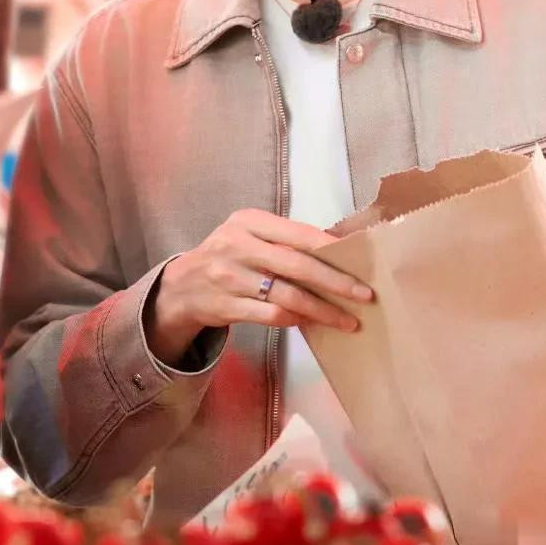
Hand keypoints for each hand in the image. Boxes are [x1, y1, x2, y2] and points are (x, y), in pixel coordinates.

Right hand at [145, 208, 372, 365]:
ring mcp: (230, 278)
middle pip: (296, 265)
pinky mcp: (226, 306)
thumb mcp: (249, 234)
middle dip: (335, 282)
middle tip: (364, 294)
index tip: (359, 260)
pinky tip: (314, 323)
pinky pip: (271, 316)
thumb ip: (284, 239)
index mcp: (248, 221)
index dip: (329, 248)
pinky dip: (297, 320)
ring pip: (287, 295)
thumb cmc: (228, 255)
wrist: (181, 286)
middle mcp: (237, 246)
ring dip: (322, 310)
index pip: (297, 233)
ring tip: (347, 320)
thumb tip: (337, 248)